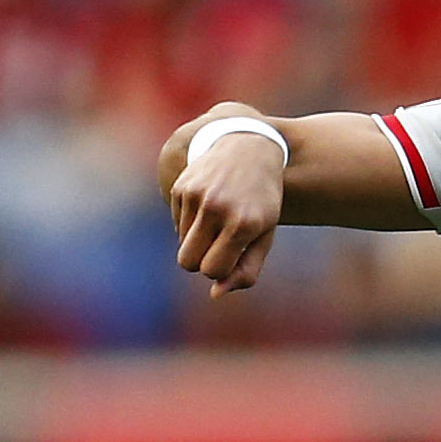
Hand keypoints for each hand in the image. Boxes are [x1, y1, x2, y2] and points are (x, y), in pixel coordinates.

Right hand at [169, 128, 288, 297]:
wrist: (248, 147)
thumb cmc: (261, 201)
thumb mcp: (264, 235)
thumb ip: (246, 271)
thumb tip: (215, 294)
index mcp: (243, 224)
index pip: (213, 270)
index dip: (220, 270)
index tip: (233, 256)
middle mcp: (217, 208)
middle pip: (187, 262)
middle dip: (201, 262)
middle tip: (220, 245)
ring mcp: (196, 195)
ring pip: (181, 244)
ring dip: (197, 241)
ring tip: (219, 222)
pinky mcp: (181, 187)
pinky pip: (176, 225)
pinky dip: (190, 224)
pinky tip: (208, 206)